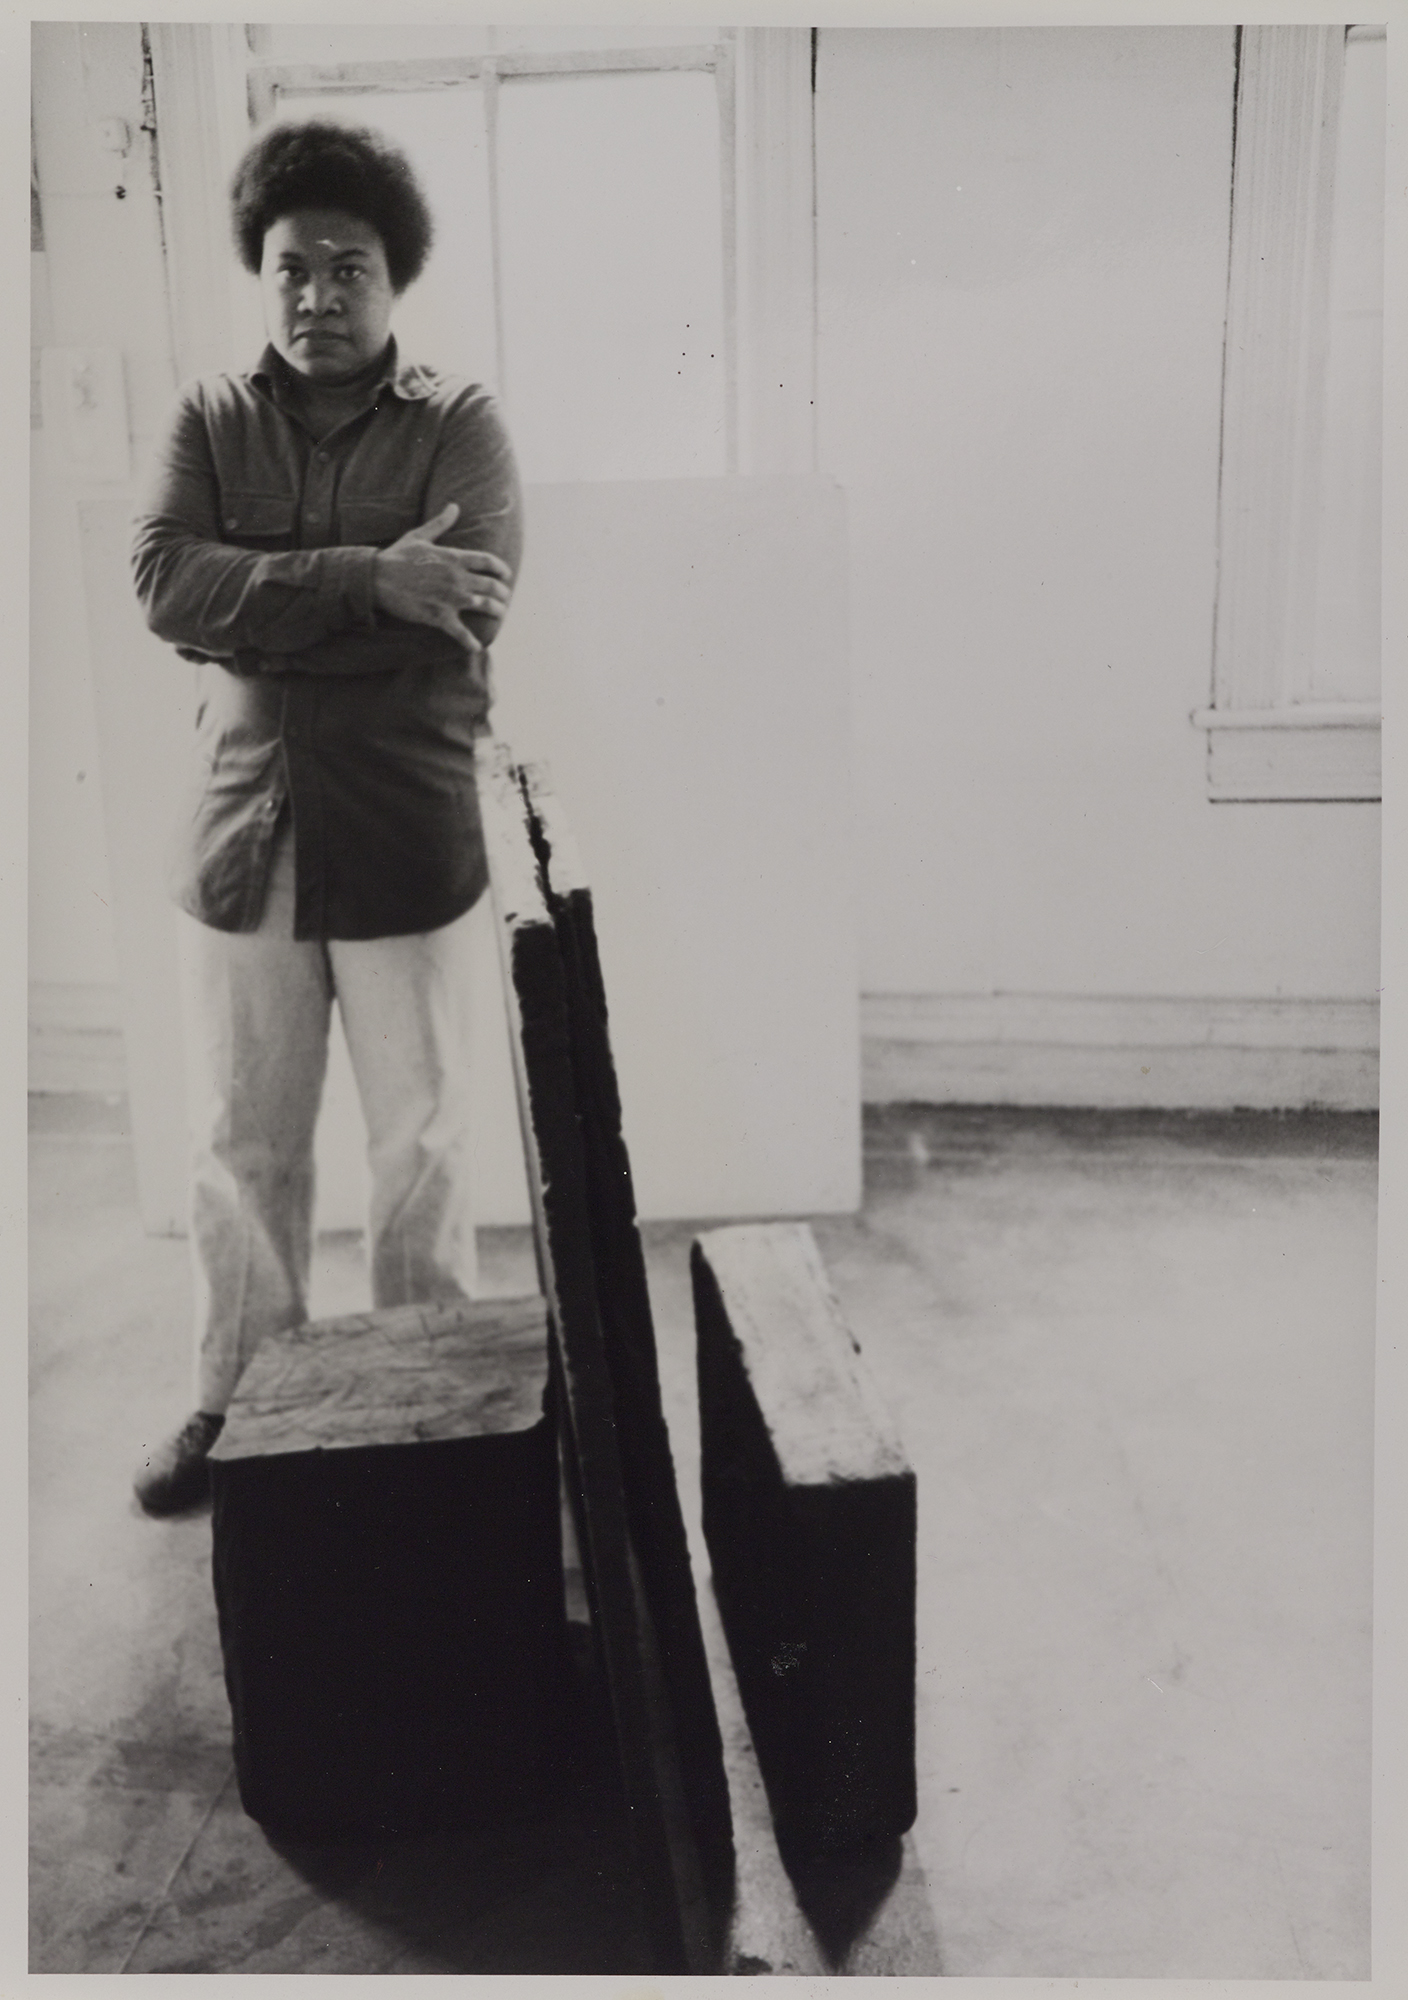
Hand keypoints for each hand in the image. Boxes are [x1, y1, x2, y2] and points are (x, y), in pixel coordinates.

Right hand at [371, 503, 514, 651]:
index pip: (488, 562)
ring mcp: (449, 598)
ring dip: (496, 611)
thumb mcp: (419, 536)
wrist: (377, 578)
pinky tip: (477, 646)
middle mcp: (456, 578)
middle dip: (502, 593)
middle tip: (505, 597)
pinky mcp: (438, 616)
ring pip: (484, 606)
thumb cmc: (397, 556)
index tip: (506, 575)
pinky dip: (470, 641)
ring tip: (500, 613)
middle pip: (491, 586)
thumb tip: (454, 506)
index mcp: (454, 557)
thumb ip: (441, 523)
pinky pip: (460, 632)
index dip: (501, 569)